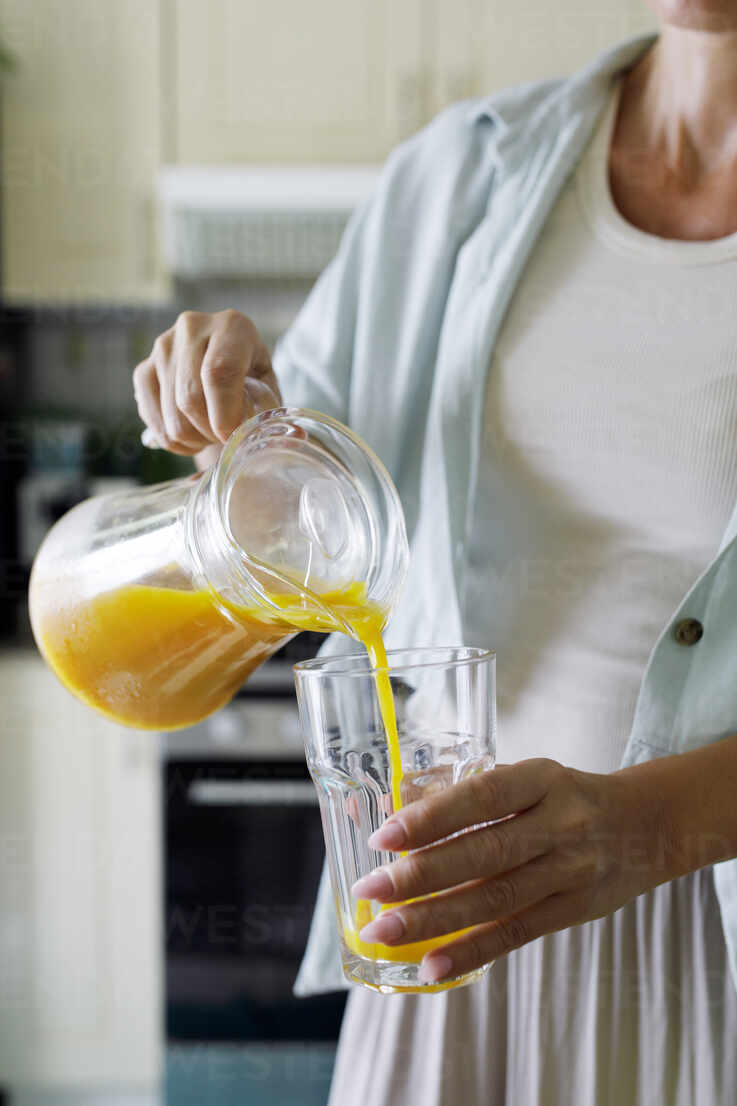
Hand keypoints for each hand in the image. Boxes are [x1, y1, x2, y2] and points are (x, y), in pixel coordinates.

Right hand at [133, 309, 280, 454]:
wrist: (222, 367)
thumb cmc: (251, 381)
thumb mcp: (269, 390)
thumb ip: (273, 413)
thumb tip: (288, 437)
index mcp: (233, 326)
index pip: (220, 371)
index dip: (225, 413)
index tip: (231, 436)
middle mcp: (193, 327)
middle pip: (191, 398)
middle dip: (210, 432)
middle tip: (226, 438)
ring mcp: (163, 346)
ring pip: (172, 415)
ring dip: (194, 439)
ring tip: (211, 434)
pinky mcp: (143, 368)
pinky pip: (153, 420)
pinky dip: (173, 440)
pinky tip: (190, 435)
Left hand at [351, 758, 670, 982]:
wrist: (647, 826)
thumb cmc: (567, 797)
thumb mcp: (531, 777)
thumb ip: (475, 794)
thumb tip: (399, 809)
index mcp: (542, 779)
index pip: (483, 796)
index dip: (433, 817)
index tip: (385, 836)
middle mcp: (559, 824)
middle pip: (485, 854)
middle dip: (422, 875)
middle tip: (371, 890)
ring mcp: (569, 871)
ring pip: (496, 899)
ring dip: (435, 919)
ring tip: (385, 931)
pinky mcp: (573, 910)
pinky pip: (517, 934)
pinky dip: (472, 952)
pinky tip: (431, 966)